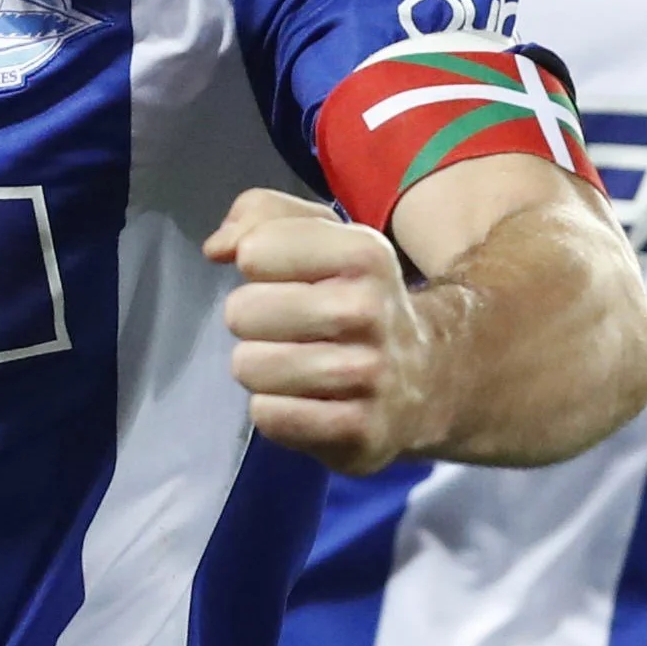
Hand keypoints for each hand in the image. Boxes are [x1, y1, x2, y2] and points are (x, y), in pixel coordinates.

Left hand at [209, 187, 436, 471]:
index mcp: (364, 253)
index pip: (255, 251)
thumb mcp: (321, 236)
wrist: (428, 379)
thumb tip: (218, 249)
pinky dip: (275, 411)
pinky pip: (270, 416)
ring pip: (250, 367)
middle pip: (242, 312)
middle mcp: (369, 310)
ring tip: (295, 366)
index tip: (291, 278)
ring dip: (261, 369)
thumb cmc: (354, 298)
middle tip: (290, 329)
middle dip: (254, 321)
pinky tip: (305, 402)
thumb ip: (261, 215)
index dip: (258, 265)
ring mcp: (368, 375)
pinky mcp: (360, 431)